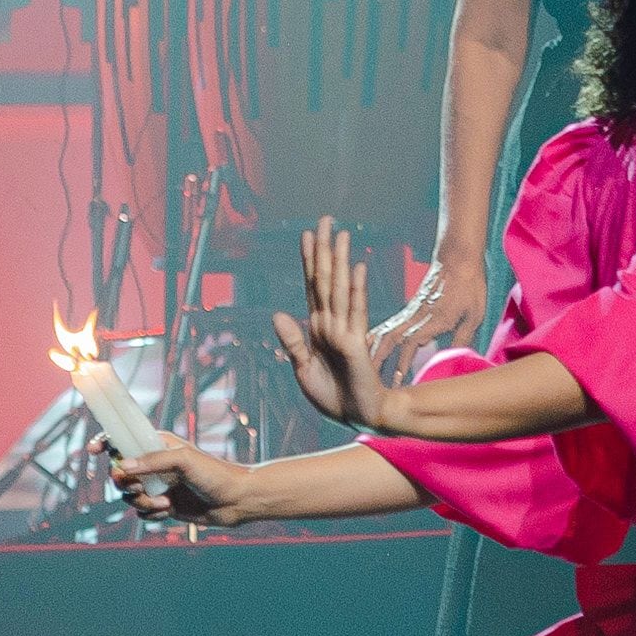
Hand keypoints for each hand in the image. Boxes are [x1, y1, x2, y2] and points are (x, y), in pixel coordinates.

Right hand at [108, 436, 261, 527]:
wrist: (235, 501)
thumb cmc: (214, 474)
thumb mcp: (183, 461)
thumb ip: (153, 461)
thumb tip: (123, 467)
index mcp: (156, 445)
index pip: (123, 440)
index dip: (104, 442)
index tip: (93, 451)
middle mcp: (153, 465)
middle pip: (118, 473)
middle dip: (124, 483)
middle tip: (138, 486)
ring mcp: (156, 486)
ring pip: (128, 496)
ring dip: (142, 502)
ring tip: (165, 503)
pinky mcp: (162, 506)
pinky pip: (142, 513)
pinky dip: (152, 515)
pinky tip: (170, 511)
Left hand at [272, 220, 390, 432]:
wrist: (357, 415)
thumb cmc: (332, 394)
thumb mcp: (303, 369)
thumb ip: (292, 342)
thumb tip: (278, 313)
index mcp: (317, 327)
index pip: (312, 286)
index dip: (309, 260)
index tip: (307, 234)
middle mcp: (330, 322)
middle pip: (325, 279)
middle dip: (324, 249)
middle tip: (326, 219)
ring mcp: (344, 330)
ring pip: (339, 288)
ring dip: (340, 260)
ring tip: (342, 234)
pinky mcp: (356, 343)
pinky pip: (354, 311)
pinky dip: (354, 289)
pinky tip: (356, 268)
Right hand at [368, 246, 490, 382]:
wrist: (459, 257)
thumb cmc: (470, 286)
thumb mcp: (474, 315)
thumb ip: (462, 337)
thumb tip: (453, 359)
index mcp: (435, 320)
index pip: (413, 345)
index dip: (402, 363)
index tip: (395, 381)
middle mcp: (418, 316)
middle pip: (392, 339)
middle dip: (380, 359)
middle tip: (369, 377)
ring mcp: (413, 311)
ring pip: (388, 332)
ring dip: (376, 349)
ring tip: (365, 365)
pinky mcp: (412, 307)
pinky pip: (392, 326)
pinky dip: (379, 338)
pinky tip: (370, 345)